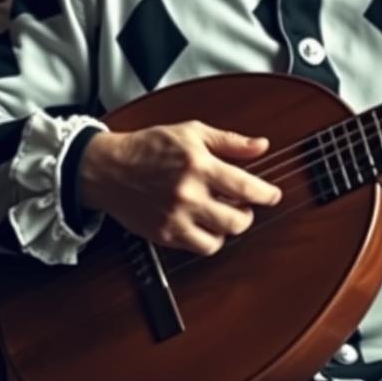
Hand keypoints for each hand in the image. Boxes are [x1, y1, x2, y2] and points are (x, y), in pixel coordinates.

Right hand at [79, 122, 281, 255]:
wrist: (108, 168)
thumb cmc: (149, 146)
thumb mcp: (192, 132)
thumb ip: (230, 141)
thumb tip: (261, 146)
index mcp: (198, 165)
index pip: (246, 187)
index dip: (266, 194)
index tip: (273, 195)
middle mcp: (188, 194)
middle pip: (237, 220)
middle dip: (248, 213)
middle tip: (244, 204)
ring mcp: (175, 218)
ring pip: (220, 239)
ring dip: (228, 228)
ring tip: (223, 213)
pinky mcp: (164, 234)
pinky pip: (198, 247)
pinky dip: (208, 239)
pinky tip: (204, 222)